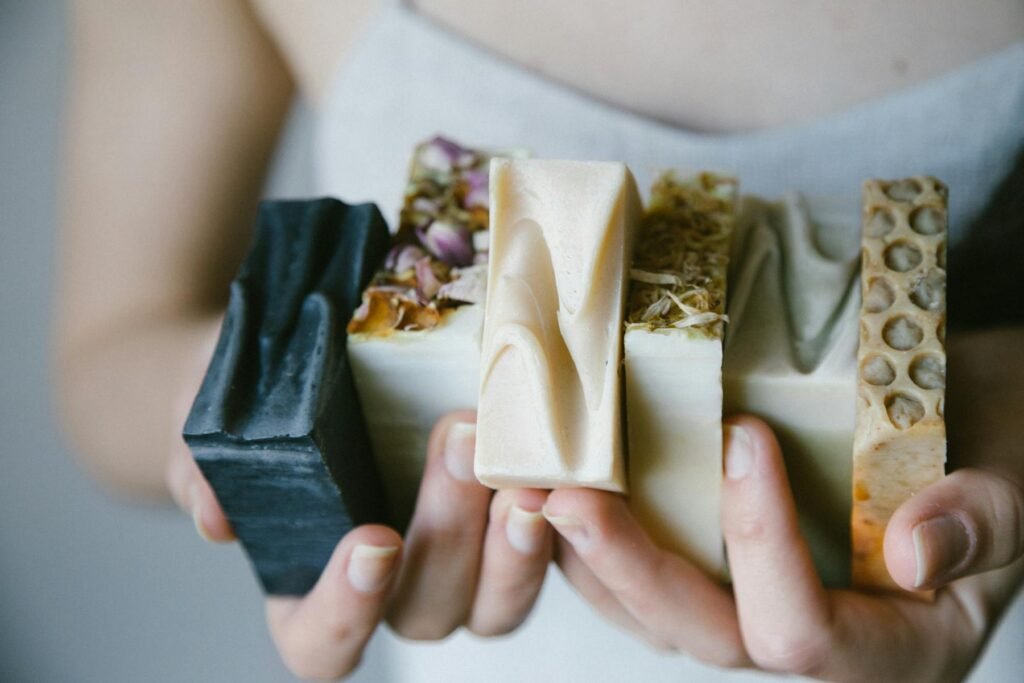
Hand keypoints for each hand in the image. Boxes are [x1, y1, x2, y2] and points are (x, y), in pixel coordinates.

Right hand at [167, 411, 552, 679]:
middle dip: (449, 536)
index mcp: (309, 591)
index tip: (374, 540)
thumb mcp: (208, 414)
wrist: (303, 349)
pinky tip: (562, 469)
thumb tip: (216, 516)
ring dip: (515, 547)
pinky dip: (556, 521)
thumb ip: (202, 465)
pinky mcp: (503, 524)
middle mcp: (389, 594)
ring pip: (496, 601)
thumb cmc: (248, 399)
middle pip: (426, 612)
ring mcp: (454, 565)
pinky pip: (539, 550)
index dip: (348, 612)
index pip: (322, 643)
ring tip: (526, 476)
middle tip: (460, 448)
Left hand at [544, 413, 1023, 681]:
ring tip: (536, 490)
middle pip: (703, 632)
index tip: (747, 436)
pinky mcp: (720, 563)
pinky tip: (558, 484)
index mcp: (891, 646)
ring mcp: (755, 602)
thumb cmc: (998, 439)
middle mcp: (812, 637)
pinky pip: (645, 573)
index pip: (804, 633)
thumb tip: (918, 557)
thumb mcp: (1017, 476)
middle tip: (568, 498)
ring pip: (657, 612)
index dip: (766, 542)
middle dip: (630, 567)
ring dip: (589, 556)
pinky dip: (597, 536)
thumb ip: (984, 522)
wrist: (966, 409)